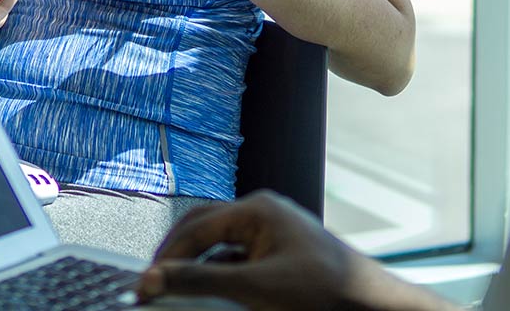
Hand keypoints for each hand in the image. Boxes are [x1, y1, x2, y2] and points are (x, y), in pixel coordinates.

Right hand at [135, 191, 375, 310]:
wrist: (366, 303)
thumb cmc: (319, 290)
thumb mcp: (252, 288)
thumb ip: (200, 281)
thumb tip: (155, 277)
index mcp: (256, 208)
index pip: (196, 226)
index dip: (167, 256)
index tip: (144, 284)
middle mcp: (263, 213)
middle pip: (205, 228)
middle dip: (178, 256)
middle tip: (153, 285)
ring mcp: (273, 232)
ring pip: (221, 245)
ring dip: (198, 266)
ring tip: (177, 290)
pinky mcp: (280, 254)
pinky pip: (239, 260)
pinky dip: (220, 275)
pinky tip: (213, 295)